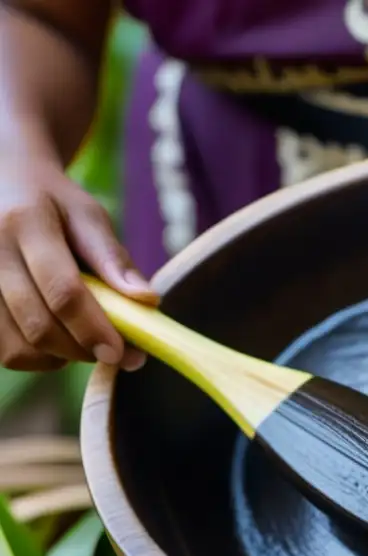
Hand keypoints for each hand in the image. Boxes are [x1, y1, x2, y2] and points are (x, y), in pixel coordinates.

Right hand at [0, 149, 156, 370]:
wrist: (1, 180)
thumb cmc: (54, 202)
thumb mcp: (88, 215)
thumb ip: (114, 259)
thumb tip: (147, 300)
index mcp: (25, 223)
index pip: (63, 291)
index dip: (93, 329)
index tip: (121, 352)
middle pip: (39, 325)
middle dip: (82, 349)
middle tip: (115, 354)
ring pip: (16, 346)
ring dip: (59, 358)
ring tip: (84, 341)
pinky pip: (1, 349)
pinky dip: (34, 356)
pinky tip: (56, 339)